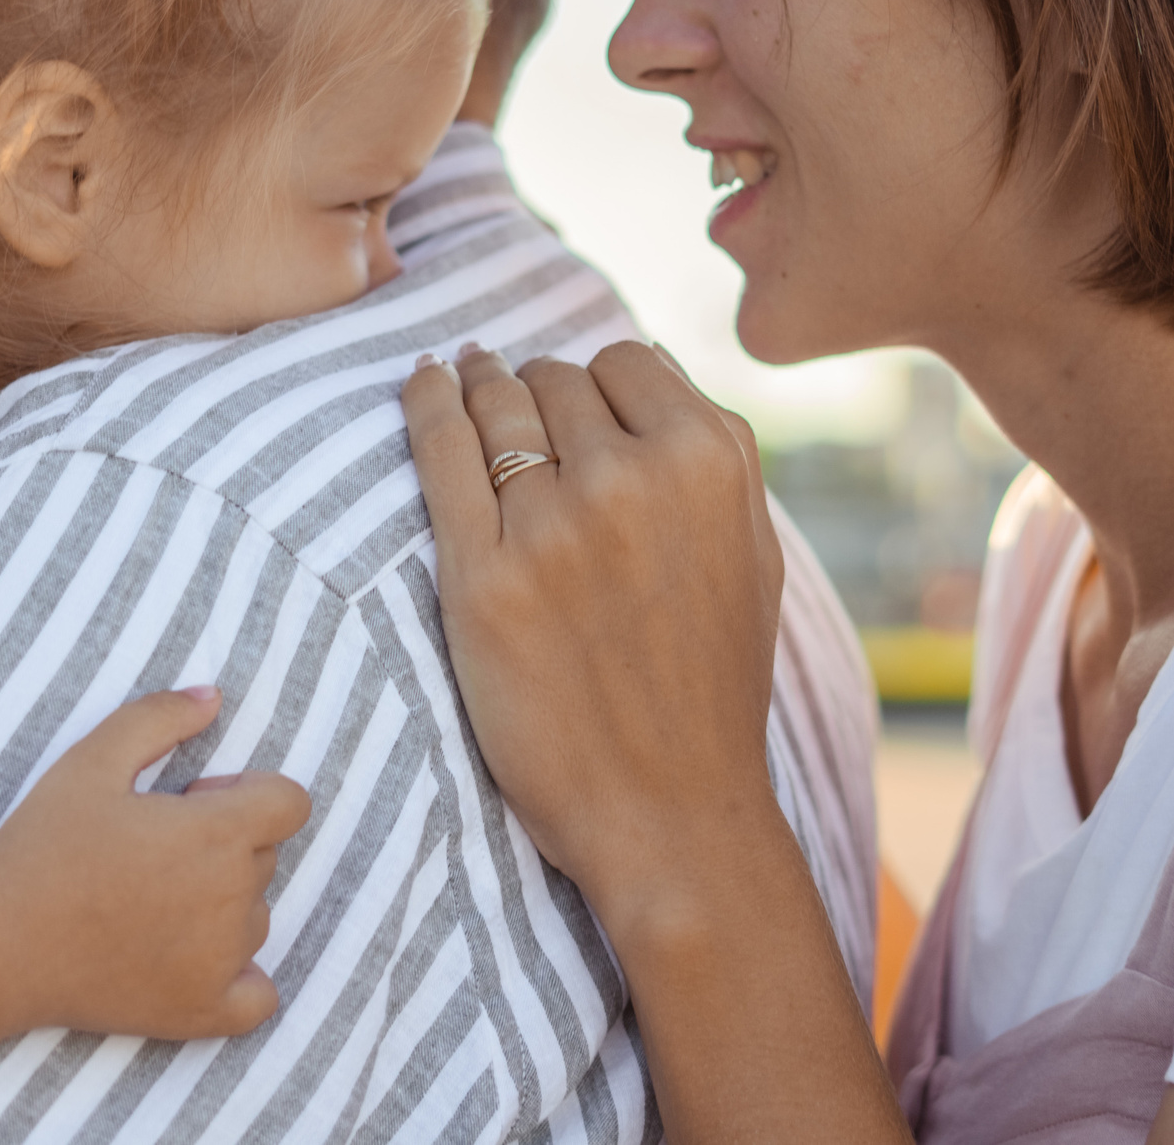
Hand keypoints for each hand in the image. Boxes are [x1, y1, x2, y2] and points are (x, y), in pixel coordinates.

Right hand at [0, 688, 310, 1038]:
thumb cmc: (42, 846)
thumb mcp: (93, 759)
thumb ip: (160, 716)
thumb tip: (213, 697)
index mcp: (218, 833)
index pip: (290, 802)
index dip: (249, 792)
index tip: (194, 802)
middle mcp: (232, 898)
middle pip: (266, 857)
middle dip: (226, 844)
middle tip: (154, 850)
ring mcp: (221, 961)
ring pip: (256, 918)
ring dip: (223, 905)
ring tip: (152, 901)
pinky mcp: (200, 1011)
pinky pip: (260, 997)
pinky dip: (240, 979)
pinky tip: (195, 960)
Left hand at [400, 341, 786, 935]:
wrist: (670, 811)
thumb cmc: (712, 686)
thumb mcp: (752, 551)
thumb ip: (711, 453)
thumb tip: (646, 363)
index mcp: (709, 460)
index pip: (624, 364)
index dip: (595, 385)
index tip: (573, 410)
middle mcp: (633, 477)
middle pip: (555, 380)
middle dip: (536, 393)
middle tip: (515, 410)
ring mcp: (554, 524)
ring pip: (496, 407)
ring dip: (478, 389)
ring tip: (460, 380)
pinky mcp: (483, 575)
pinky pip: (440, 451)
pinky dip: (424, 404)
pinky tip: (421, 385)